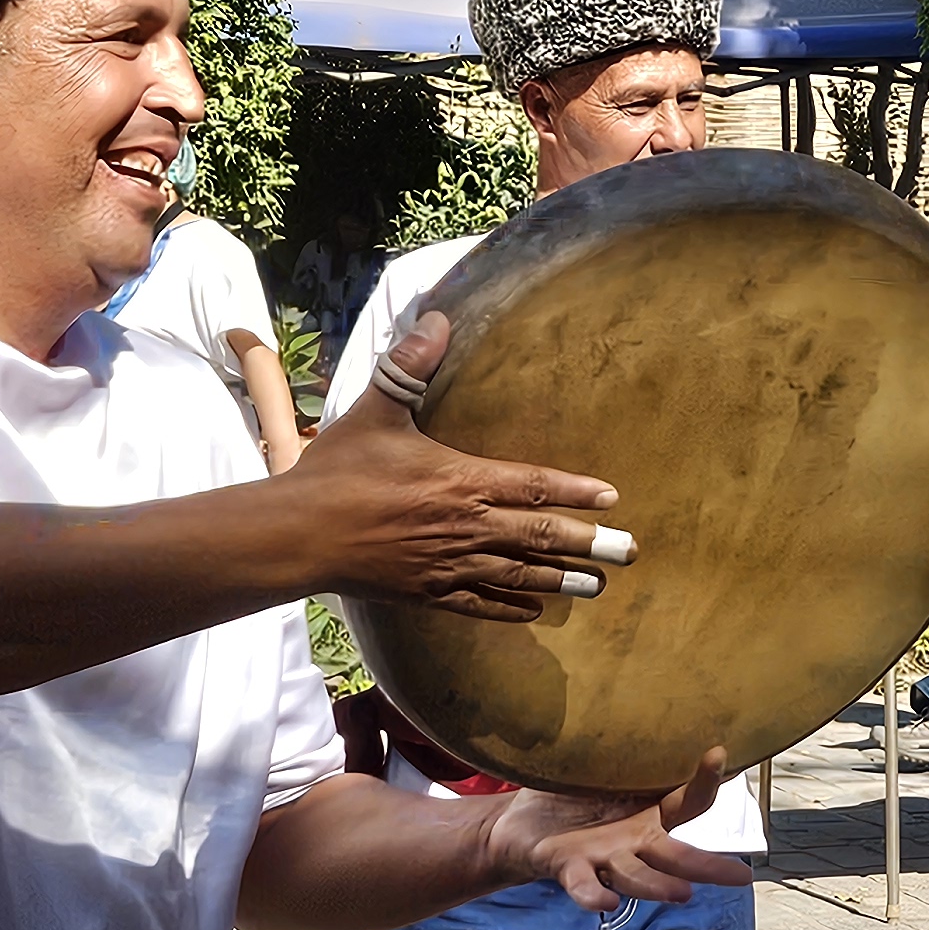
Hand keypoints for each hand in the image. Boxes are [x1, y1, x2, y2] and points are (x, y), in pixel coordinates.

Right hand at [275, 312, 632, 620]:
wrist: (299, 534)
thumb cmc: (337, 470)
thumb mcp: (375, 411)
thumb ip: (410, 368)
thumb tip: (436, 318)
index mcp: (460, 480)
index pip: (533, 484)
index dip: (575, 491)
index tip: (611, 498)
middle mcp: (465, 526)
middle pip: (539, 535)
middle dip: (588, 544)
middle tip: (629, 552)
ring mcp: (448, 564)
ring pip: (518, 575)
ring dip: (561, 580)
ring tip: (597, 585)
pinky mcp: (427, 593)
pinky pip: (479, 605)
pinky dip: (510, 609)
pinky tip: (534, 611)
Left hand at [485, 752, 755, 913]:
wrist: (519, 829)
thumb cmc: (571, 799)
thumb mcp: (606, 772)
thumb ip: (631, 752)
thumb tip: (649, 698)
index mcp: (649, 816)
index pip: (689, 803)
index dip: (707, 780)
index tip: (719, 750)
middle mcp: (634, 843)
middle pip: (678, 857)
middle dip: (710, 868)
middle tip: (742, 878)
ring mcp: (604, 859)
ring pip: (637, 876)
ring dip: (659, 886)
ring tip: (683, 895)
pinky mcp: (569, 868)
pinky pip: (583, 883)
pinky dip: (593, 893)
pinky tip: (605, 903)